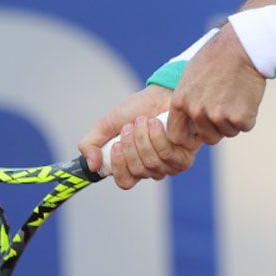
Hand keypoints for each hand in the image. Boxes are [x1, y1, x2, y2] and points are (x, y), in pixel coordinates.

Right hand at [78, 85, 198, 189]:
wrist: (161, 93)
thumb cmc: (137, 109)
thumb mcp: (107, 124)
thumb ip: (91, 144)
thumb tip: (91, 166)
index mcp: (132, 166)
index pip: (124, 182)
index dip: (119, 166)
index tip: (116, 145)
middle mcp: (151, 170)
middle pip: (138, 171)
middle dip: (132, 144)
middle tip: (131, 125)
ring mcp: (169, 166)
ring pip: (152, 163)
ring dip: (144, 137)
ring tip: (144, 120)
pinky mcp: (184, 158)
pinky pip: (167, 155)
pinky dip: (158, 135)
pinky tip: (157, 123)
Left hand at [167, 24, 266, 146]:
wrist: (242, 47)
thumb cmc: (217, 57)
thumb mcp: (190, 77)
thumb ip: (187, 100)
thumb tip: (187, 120)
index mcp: (180, 102)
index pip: (177, 136)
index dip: (190, 137)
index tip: (199, 134)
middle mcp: (196, 111)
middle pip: (209, 137)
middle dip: (218, 127)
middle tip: (227, 106)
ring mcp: (217, 116)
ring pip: (229, 132)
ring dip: (234, 120)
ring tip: (236, 96)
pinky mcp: (238, 117)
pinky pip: (244, 126)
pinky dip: (249, 115)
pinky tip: (247, 97)